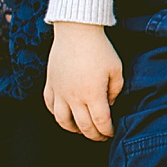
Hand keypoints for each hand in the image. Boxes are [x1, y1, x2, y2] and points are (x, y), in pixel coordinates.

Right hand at [43, 23, 123, 140]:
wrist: (77, 30)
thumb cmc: (100, 48)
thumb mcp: (116, 69)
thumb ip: (116, 90)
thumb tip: (110, 104)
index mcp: (93, 94)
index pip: (100, 122)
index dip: (107, 131)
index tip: (111, 132)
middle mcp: (74, 97)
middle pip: (83, 126)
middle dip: (94, 135)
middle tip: (101, 136)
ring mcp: (60, 91)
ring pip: (62, 121)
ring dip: (73, 129)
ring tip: (82, 129)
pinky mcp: (50, 84)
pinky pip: (50, 106)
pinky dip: (57, 114)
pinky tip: (65, 114)